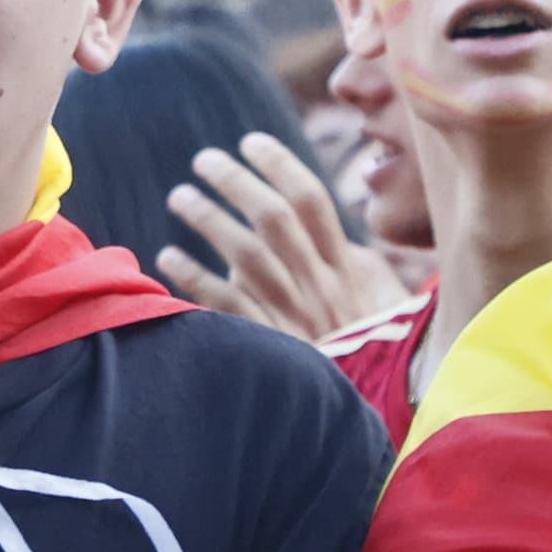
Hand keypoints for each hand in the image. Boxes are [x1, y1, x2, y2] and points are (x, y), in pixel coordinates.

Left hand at [156, 135, 410, 339]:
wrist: (374, 411)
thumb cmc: (378, 352)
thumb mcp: (384, 303)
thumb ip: (360, 267)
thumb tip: (343, 238)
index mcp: (344, 269)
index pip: (312, 202)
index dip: (281, 166)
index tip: (251, 141)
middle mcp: (316, 284)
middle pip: (274, 219)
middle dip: (237, 182)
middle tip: (204, 158)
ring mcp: (290, 312)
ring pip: (245, 255)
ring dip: (209, 221)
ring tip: (180, 195)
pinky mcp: (267, 342)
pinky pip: (224, 305)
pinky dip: (194, 277)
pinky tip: (167, 255)